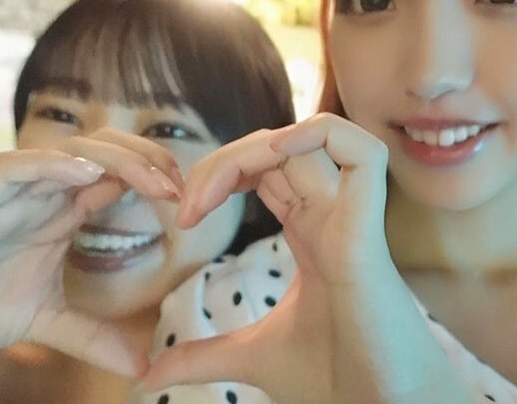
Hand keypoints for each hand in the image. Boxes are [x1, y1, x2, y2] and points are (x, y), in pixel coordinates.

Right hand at [0, 128, 182, 376]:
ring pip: (69, 150)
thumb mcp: (50, 322)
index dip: (152, 176)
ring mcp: (15, 192)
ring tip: (150, 179)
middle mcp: (44, 193)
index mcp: (63, 211)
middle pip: (102, 151)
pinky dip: (53, 165)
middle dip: (143, 159)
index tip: (185, 197)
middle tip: (176, 185)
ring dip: (114, 158)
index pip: (117, 174)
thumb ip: (95, 337)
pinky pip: (18, 166)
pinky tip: (87, 176)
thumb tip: (143, 366)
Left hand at [144, 114, 463, 402]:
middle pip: (278, 148)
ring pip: (314, 136)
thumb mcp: (251, 357)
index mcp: (311, 232)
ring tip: (213, 191)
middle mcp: (332, 215)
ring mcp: (352, 218)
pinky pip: (365, 153)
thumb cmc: (334, 379)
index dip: (220, 173)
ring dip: (256, 147)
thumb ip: (202, 356)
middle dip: (222, 162)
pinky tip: (274, 160)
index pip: (265, 169)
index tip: (182, 218)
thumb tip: (147, 375)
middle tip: (185, 210)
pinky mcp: (368, 232)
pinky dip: (320, 136)